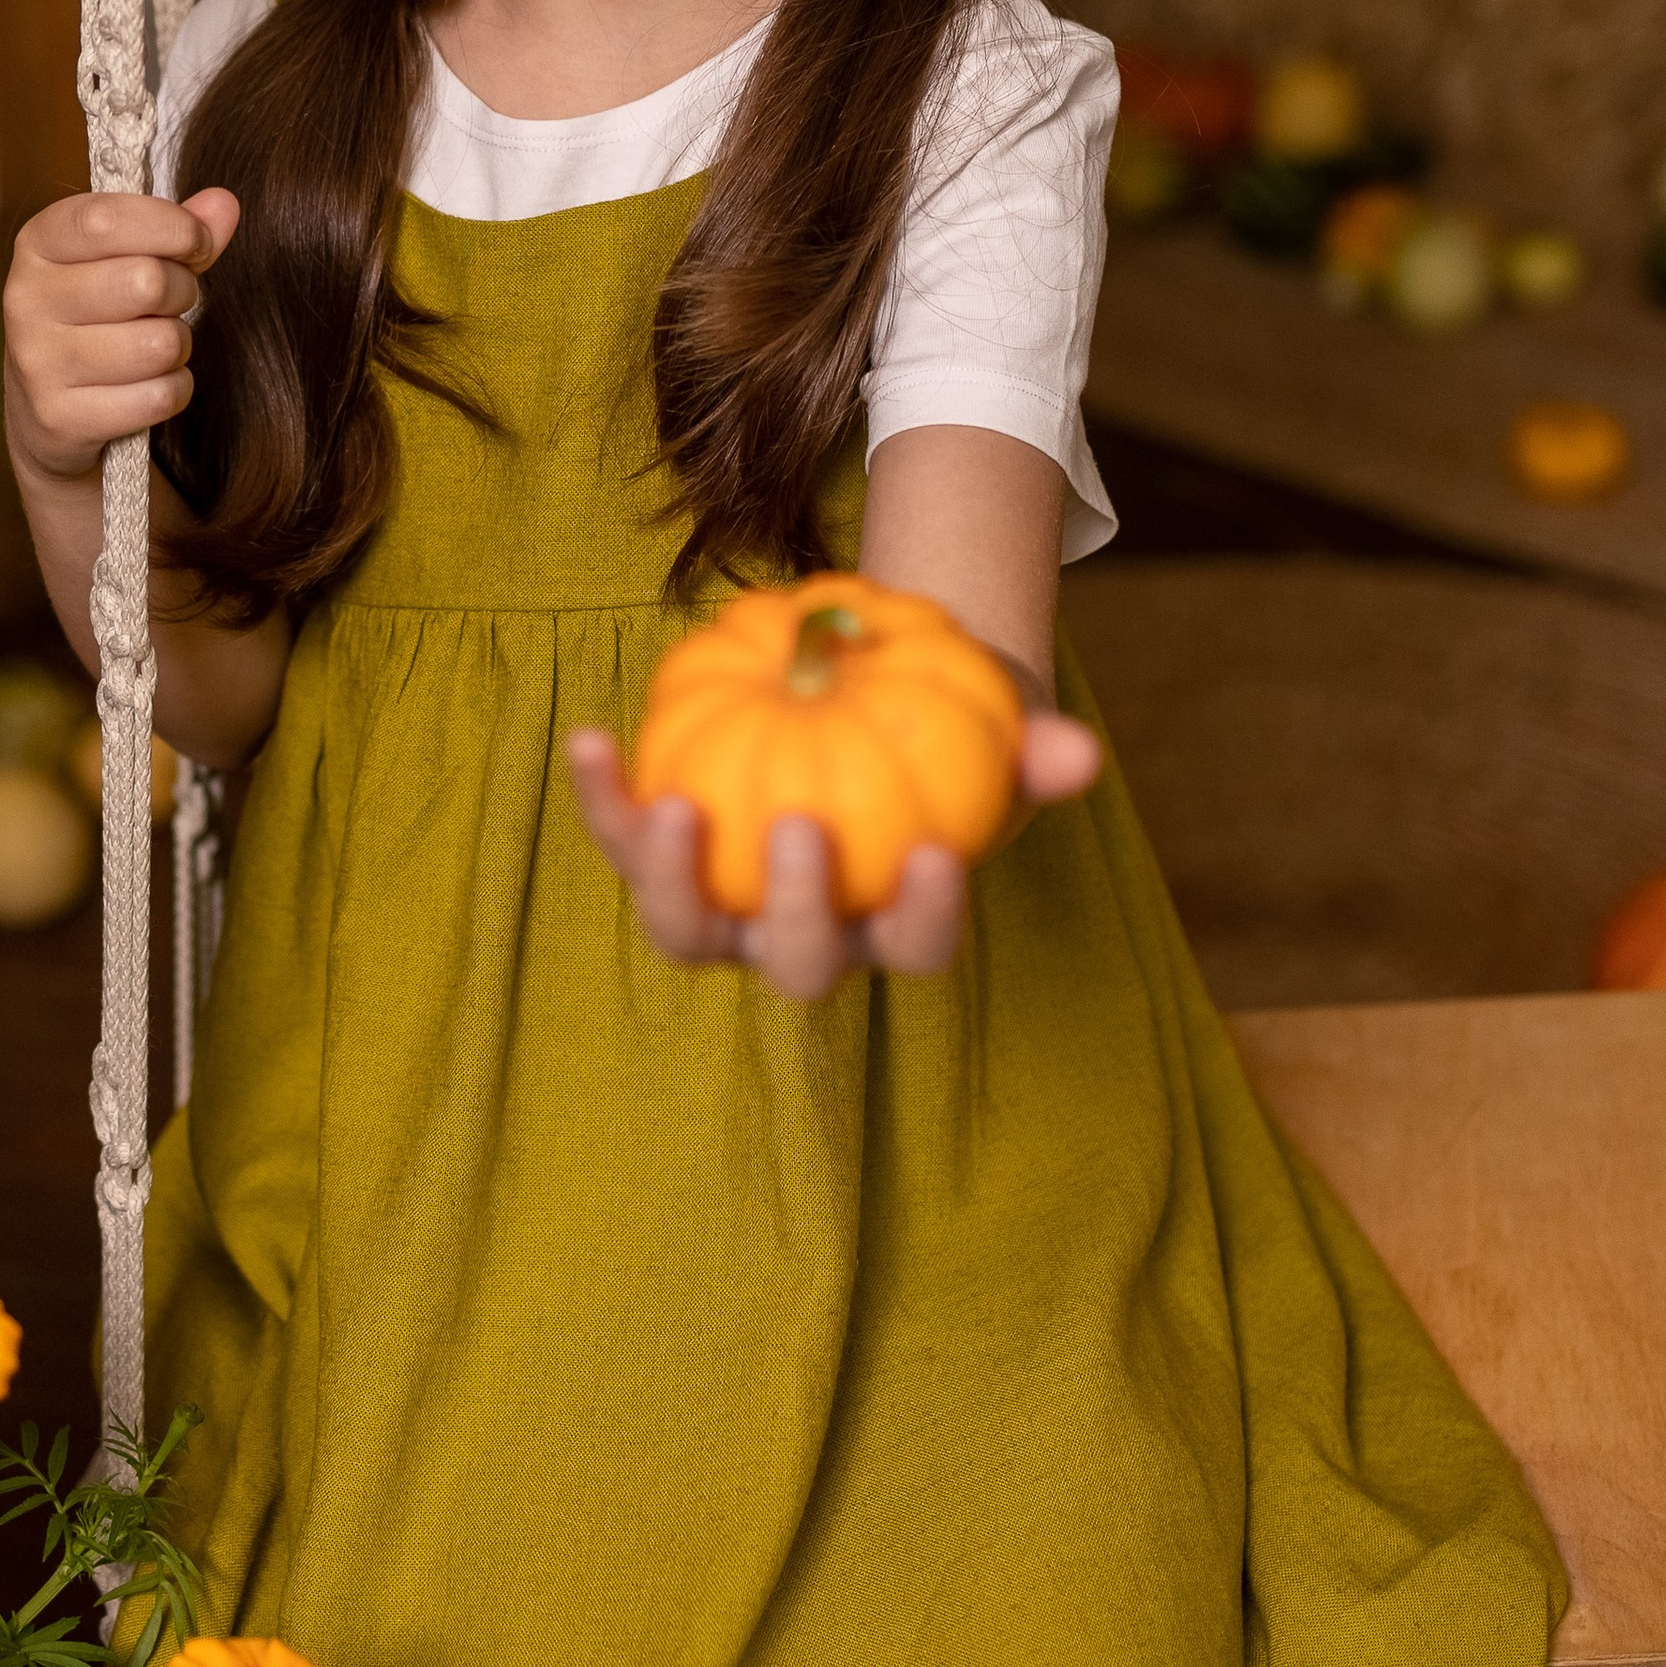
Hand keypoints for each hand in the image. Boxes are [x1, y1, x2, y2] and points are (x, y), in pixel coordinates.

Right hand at [2, 187, 239, 486]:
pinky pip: (158, 396)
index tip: (196, 243)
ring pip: (159, 345)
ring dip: (178, 346)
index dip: (173, 227)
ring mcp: (38, 361)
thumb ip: (177, 229)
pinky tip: (149, 384)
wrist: (44, 409)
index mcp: (39, 242)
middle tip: (171, 303)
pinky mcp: (60, 416)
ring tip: (155, 343)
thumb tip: (225, 203)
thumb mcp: (126, 257)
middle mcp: (26, 298)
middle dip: (183, 291)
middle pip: (146, 282)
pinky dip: (173, 389)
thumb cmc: (98, 313)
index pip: (108, 220)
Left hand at [565, 711, 1101, 1003]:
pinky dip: (602, 797)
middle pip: (799, 965)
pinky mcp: (660, 862)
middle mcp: (804, 939)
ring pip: (687, 933)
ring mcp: (725, 911)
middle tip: (802, 828)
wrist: (864, 701)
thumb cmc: (943, 729)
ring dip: (669, 879)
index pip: (917, 949)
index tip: (939, 854)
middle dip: (797, 911)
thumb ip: (1032, 749)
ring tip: (671, 808)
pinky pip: (624, 838)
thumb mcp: (995, 728)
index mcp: (890, 927)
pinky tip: (589, 739)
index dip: (927, 917)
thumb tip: (1076, 754)